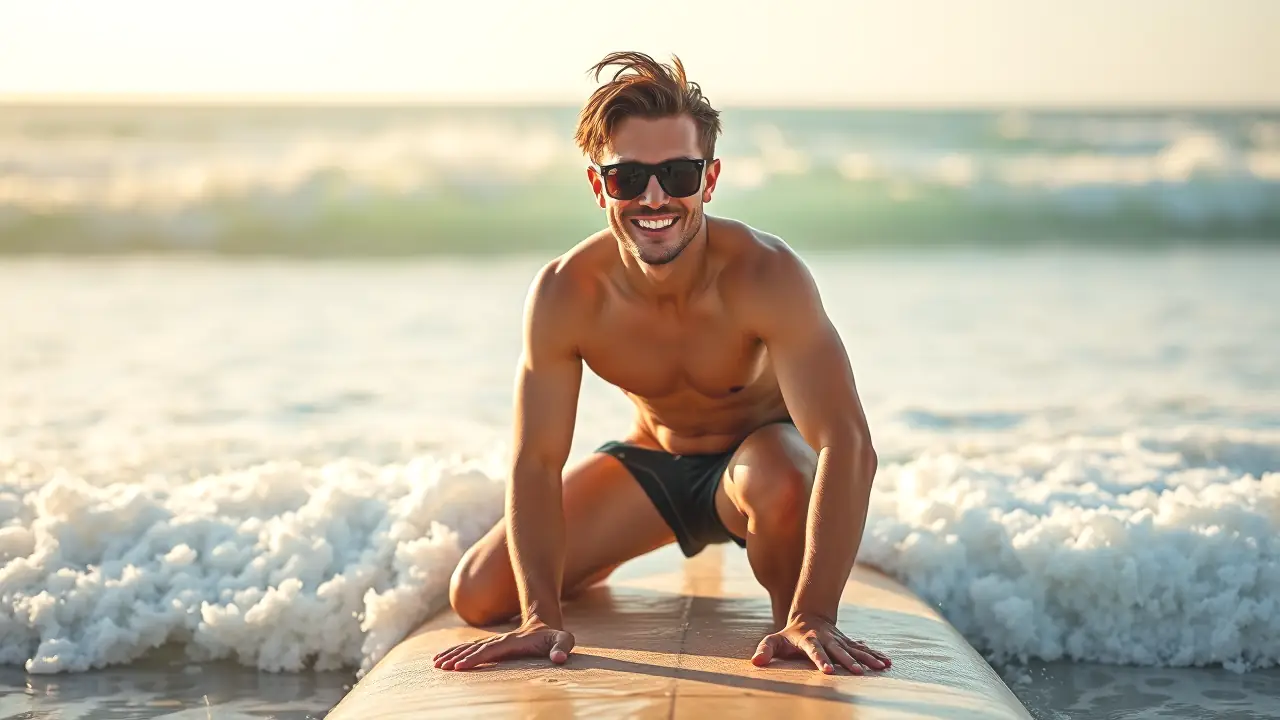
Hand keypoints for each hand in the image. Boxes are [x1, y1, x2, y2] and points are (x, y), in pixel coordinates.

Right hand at [432, 619, 574, 670]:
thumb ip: (563, 648)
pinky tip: (443, 658)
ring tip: (435, 663)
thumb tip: (559, 659)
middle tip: (440, 667)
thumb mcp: (564, 641)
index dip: (474, 658)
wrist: (546, 623)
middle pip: (474, 649)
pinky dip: (455, 653)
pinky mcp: (491, 645)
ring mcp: (494, 641)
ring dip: (452, 654)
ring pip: (468, 647)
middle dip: (456, 657)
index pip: (490, 650)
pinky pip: (469, 648)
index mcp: (512, 642)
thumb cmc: (555, 637)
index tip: (459, 666)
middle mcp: (500, 640)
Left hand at [751, 612, 890, 674]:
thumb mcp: (774, 640)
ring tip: (881, 667)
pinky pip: (863, 649)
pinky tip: (886, 662)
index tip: (827, 671)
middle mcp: (827, 640)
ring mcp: (839, 640)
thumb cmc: (789, 635)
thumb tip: (756, 663)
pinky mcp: (847, 643)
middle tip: (859, 672)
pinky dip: (875, 654)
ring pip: (855, 649)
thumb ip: (765, 650)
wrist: (809, 617)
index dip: (821, 659)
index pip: (815, 650)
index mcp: (809, 640)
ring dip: (868, 658)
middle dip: (849, 661)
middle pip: (839, 651)